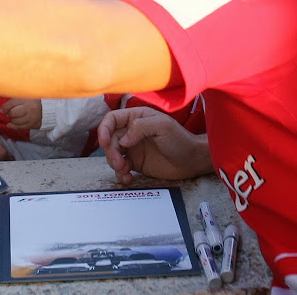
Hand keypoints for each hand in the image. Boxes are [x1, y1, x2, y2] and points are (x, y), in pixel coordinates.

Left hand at [1, 98, 42, 129]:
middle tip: (9, 113)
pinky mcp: (33, 125)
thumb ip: (16, 99)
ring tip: (13, 117)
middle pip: (13, 113)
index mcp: (27, 99)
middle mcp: (29, 108)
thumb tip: (4, 107)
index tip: (2, 109)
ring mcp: (31, 118)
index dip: (5, 107)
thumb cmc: (34, 101)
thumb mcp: (26, 96)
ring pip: (16, 121)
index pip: (12, 103)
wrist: (48, 109)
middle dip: (9, 113)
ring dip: (12, 120)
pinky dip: (13, 126)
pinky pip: (20, 127)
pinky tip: (9, 124)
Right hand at [98, 107, 212, 182]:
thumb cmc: (181, 140)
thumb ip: (140, 127)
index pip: (112, 119)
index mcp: (137, 118)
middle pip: (110, 139)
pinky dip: (120, 174)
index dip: (104, 129)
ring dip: (114, 164)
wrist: (193, 161)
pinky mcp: (136, 163)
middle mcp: (132, 132)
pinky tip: (128, 178)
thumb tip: (122, 140)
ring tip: (125, 171)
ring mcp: (133, 148)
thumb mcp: (162, 126)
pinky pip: (121, 168)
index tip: (104, 142)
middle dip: (111, 152)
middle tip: (120, 163)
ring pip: (113, 154)